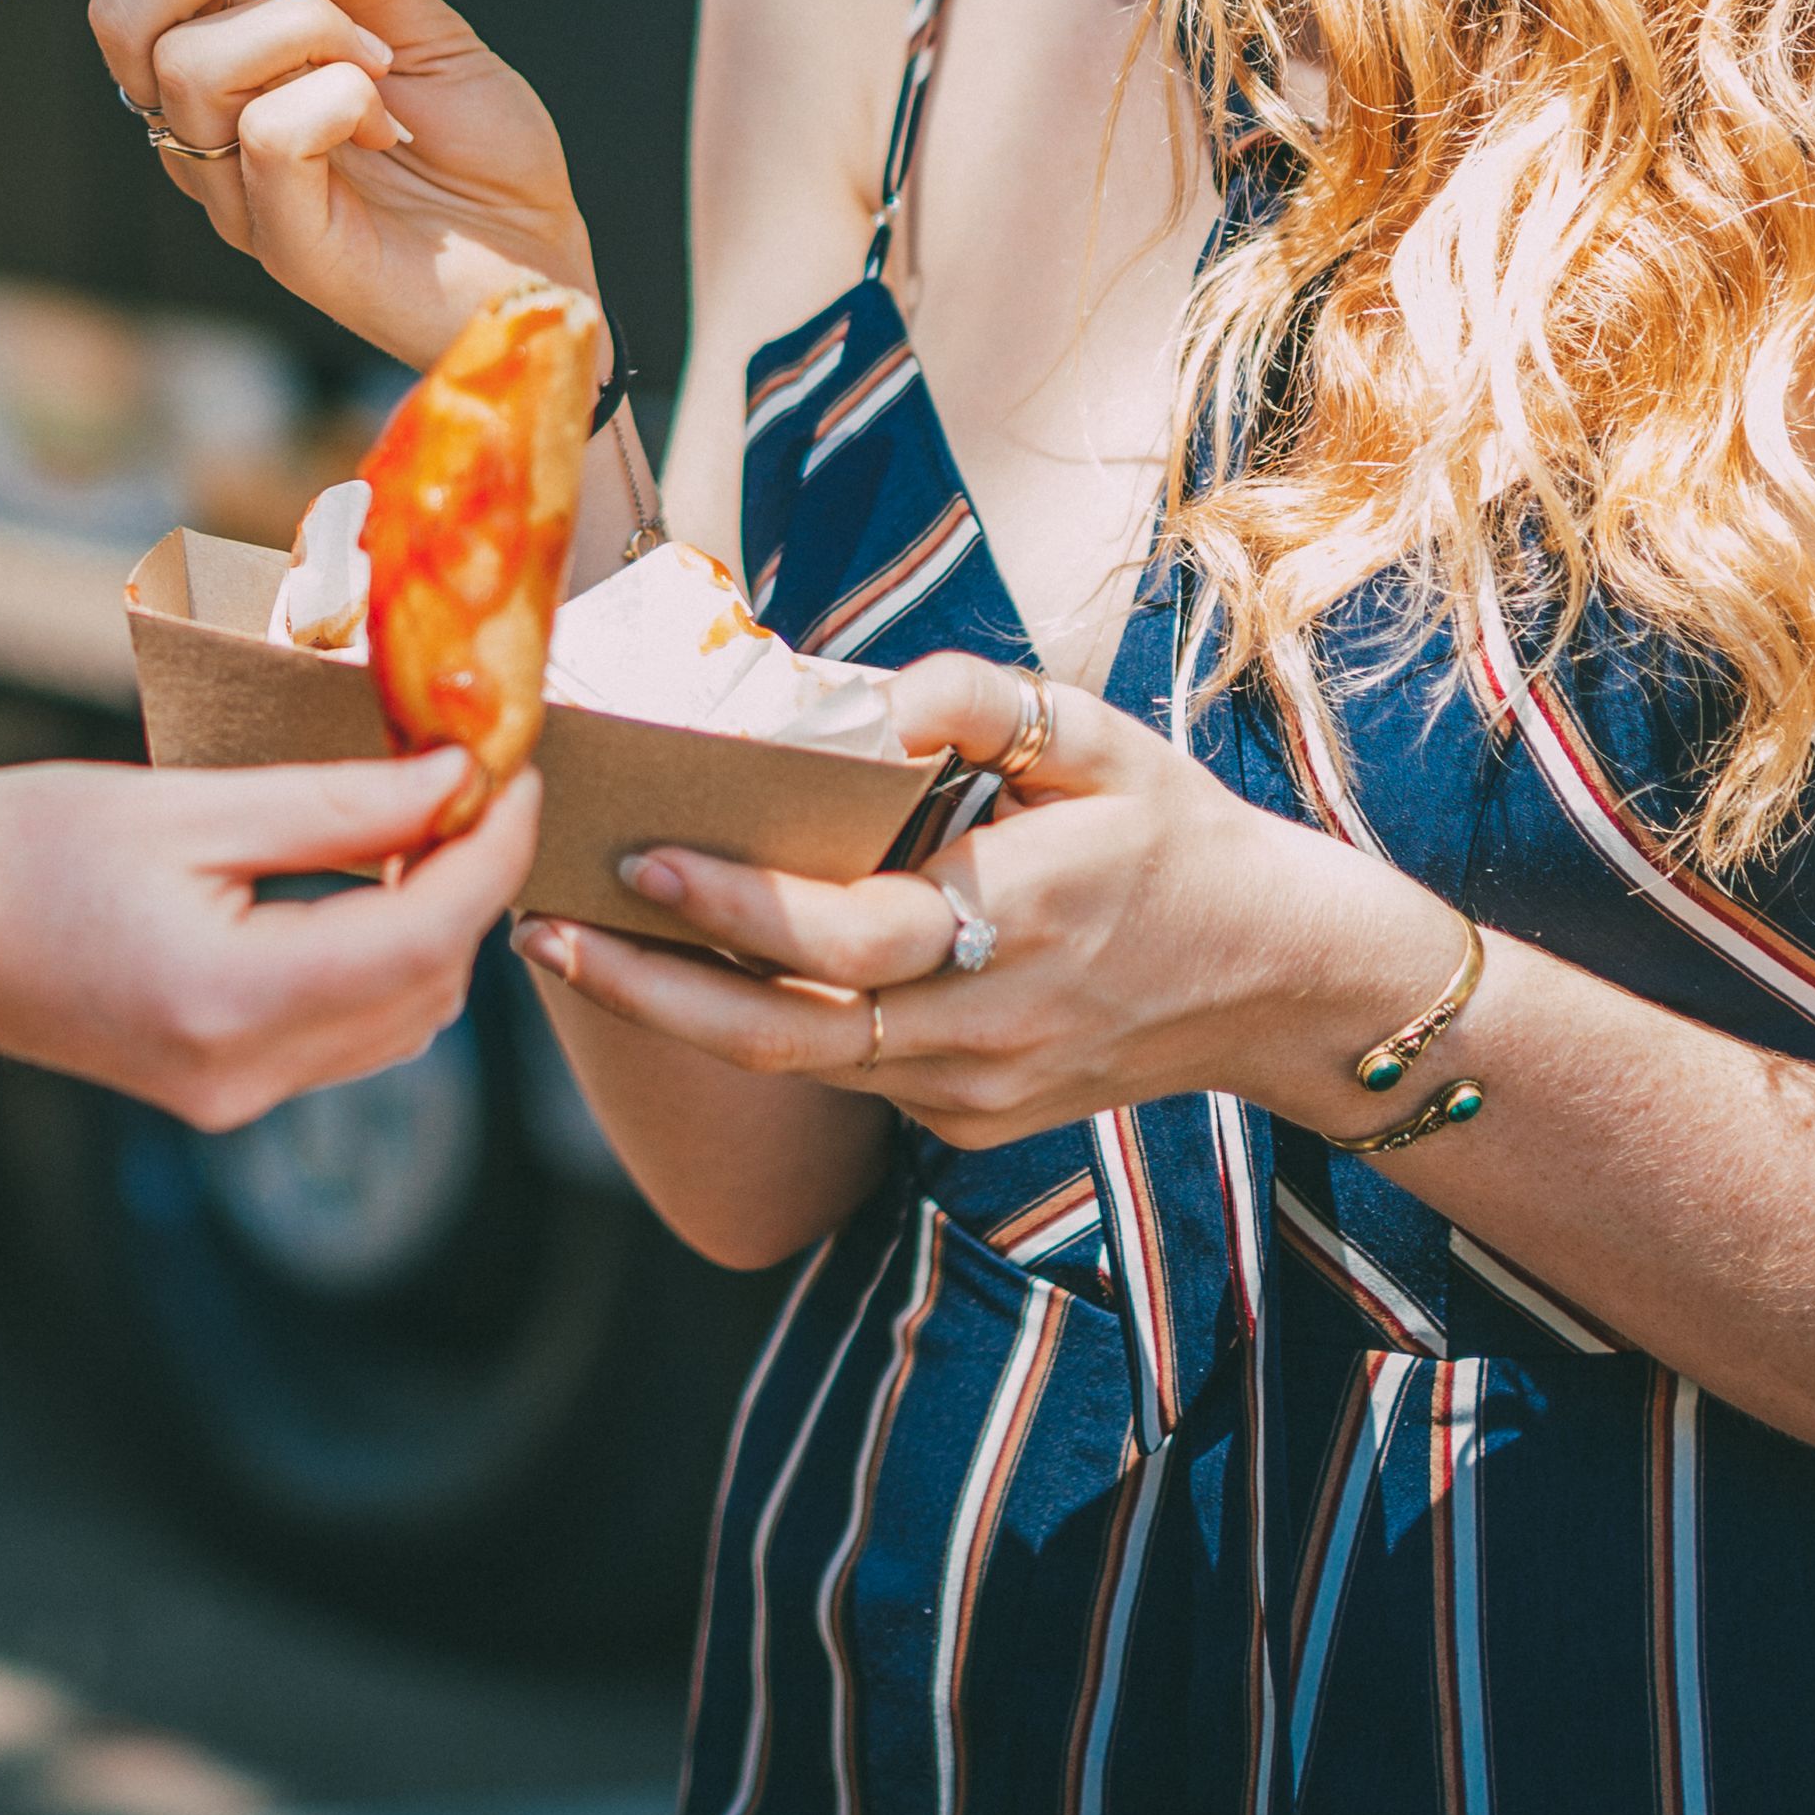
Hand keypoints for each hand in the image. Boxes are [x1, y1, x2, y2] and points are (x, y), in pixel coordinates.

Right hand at [0, 749, 540, 1129]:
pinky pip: (346, 1033)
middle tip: (470, 776)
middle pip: (428, 988)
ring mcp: (232, 1099)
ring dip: (433, 925)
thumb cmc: (20, 845)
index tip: (515, 767)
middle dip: (470, 883)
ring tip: (417, 817)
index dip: (491, 850)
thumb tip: (456, 783)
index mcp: (232, 1002)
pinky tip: (360, 878)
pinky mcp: (218, 1092)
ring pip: (402, 1021)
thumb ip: (332, 804)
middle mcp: (244, 1075)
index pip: (424, 937)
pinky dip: (380, 959)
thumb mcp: (183, 805)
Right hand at [86, 0, 593, 363]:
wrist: (544, 270)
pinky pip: (264, 136)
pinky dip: (335, 95)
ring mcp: (233, 191)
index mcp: (222, 70)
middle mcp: (204, 130)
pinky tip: (388, 124)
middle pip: (121, 10)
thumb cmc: (482, 165)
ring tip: (383, 60)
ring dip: (301, 24)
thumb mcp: (424, 34)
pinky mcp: (284, 243)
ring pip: (187, 65)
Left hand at [514, 658, 1450, 1150]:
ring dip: (680, 1015)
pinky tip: (690, 973)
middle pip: (785, 1036)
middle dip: (648, 992)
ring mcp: (972, 1091)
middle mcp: (982, 1025)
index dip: (735, 907)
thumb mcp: (1101, 740)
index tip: (638, 856)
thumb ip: (988, 703)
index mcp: (1015, 920)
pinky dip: (765, 1028)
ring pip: (798, 1069)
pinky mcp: (965, 1121)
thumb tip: (884, 692)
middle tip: (537, 935)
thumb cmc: (1174, 837)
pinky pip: (847, 1077)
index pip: (843, 938)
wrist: (1276, 981)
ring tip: (573, 951)